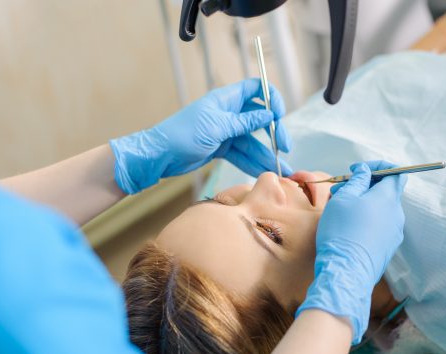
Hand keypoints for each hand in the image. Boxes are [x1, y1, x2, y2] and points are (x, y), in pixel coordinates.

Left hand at [110, 79, 292, 193]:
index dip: (271, 98)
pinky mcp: (221, 148)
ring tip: (280, 170)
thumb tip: (269, 115)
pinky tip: (264, 172)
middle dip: (274, 133)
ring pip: (252, 141)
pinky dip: (252, 162)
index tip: (280, 115)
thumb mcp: (218, 127)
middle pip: (259, 119)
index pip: (255, 89)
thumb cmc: (183, 134)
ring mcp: (225, 131)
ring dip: (266, 154)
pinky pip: (242, 154)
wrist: (160, 155)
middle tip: (285, 148)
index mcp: (226, 99)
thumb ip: (245, 122)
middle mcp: (228, 113)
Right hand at [296, 161, 406, 343]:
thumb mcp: (344, 198)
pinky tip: (348, 228)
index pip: (395, 172)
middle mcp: (397, 214)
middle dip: (364, 186)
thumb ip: (357, 181)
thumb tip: (365, 171)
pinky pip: (379, 227)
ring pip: (381, 210)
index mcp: (388, 198)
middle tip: (341, 190)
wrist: (346, 271)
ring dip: (363, 204)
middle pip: (386, 192)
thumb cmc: (342, 231)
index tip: (357, 170)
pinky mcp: (387, 248)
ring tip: (340, 210)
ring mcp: (394, 233)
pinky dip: (366, 220)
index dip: (377, 167)